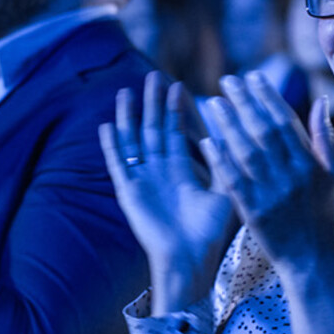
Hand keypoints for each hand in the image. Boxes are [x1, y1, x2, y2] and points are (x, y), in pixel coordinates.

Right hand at [98, 72, 233, 314]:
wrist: (189, 257)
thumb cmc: (210, 232)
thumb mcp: (224, 191)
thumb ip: (224, 163)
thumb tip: (227, 133)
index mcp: (181, 172)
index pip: (176, 132)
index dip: (177, 110)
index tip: (179, 85)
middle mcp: (159, 172)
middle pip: (153, 130)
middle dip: (153, 104)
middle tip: (154, 76)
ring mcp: (142, 180)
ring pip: (133, 141)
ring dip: (129, 117)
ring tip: (127, 91)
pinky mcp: (129, 191)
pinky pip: (118, 164)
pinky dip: (112, 145)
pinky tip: (106, 125)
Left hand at [199, 74, 333, 333]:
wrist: (310, 261)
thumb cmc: (321, 215)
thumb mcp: (333, 175)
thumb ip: (325, 137)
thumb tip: (321, 99)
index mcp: (312, 164)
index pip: (286, 122)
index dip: (268, 97)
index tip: (252, 77)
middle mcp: (293, 176)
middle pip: (265, 132)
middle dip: (245, 103)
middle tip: (228, 82)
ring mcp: (272, 195)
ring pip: (247, 152)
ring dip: (230, 125)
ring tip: (214, 103)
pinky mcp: (253, 213)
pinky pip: (233, 181)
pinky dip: (220, 159)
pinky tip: (206, 140)